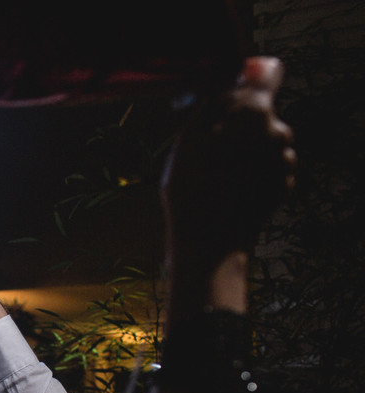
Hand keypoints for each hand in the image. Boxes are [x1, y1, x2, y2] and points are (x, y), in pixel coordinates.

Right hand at [161, 56, 295, 267]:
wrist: (210, 240)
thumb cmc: (192, 187)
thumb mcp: (189, 136)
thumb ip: (218, 99)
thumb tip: (242, 74)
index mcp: (254, 112)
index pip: (268, 72)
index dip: (249, 74)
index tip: (231, 87)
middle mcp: (278, 131)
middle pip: (258, 112)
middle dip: (236, 122)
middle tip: (204, 148)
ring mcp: (284, 160)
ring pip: (262, 141)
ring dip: (242, 149)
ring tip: (213, 174)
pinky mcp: (284, 184)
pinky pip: (266, 166)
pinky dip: (250, 171)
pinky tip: (227, 188)